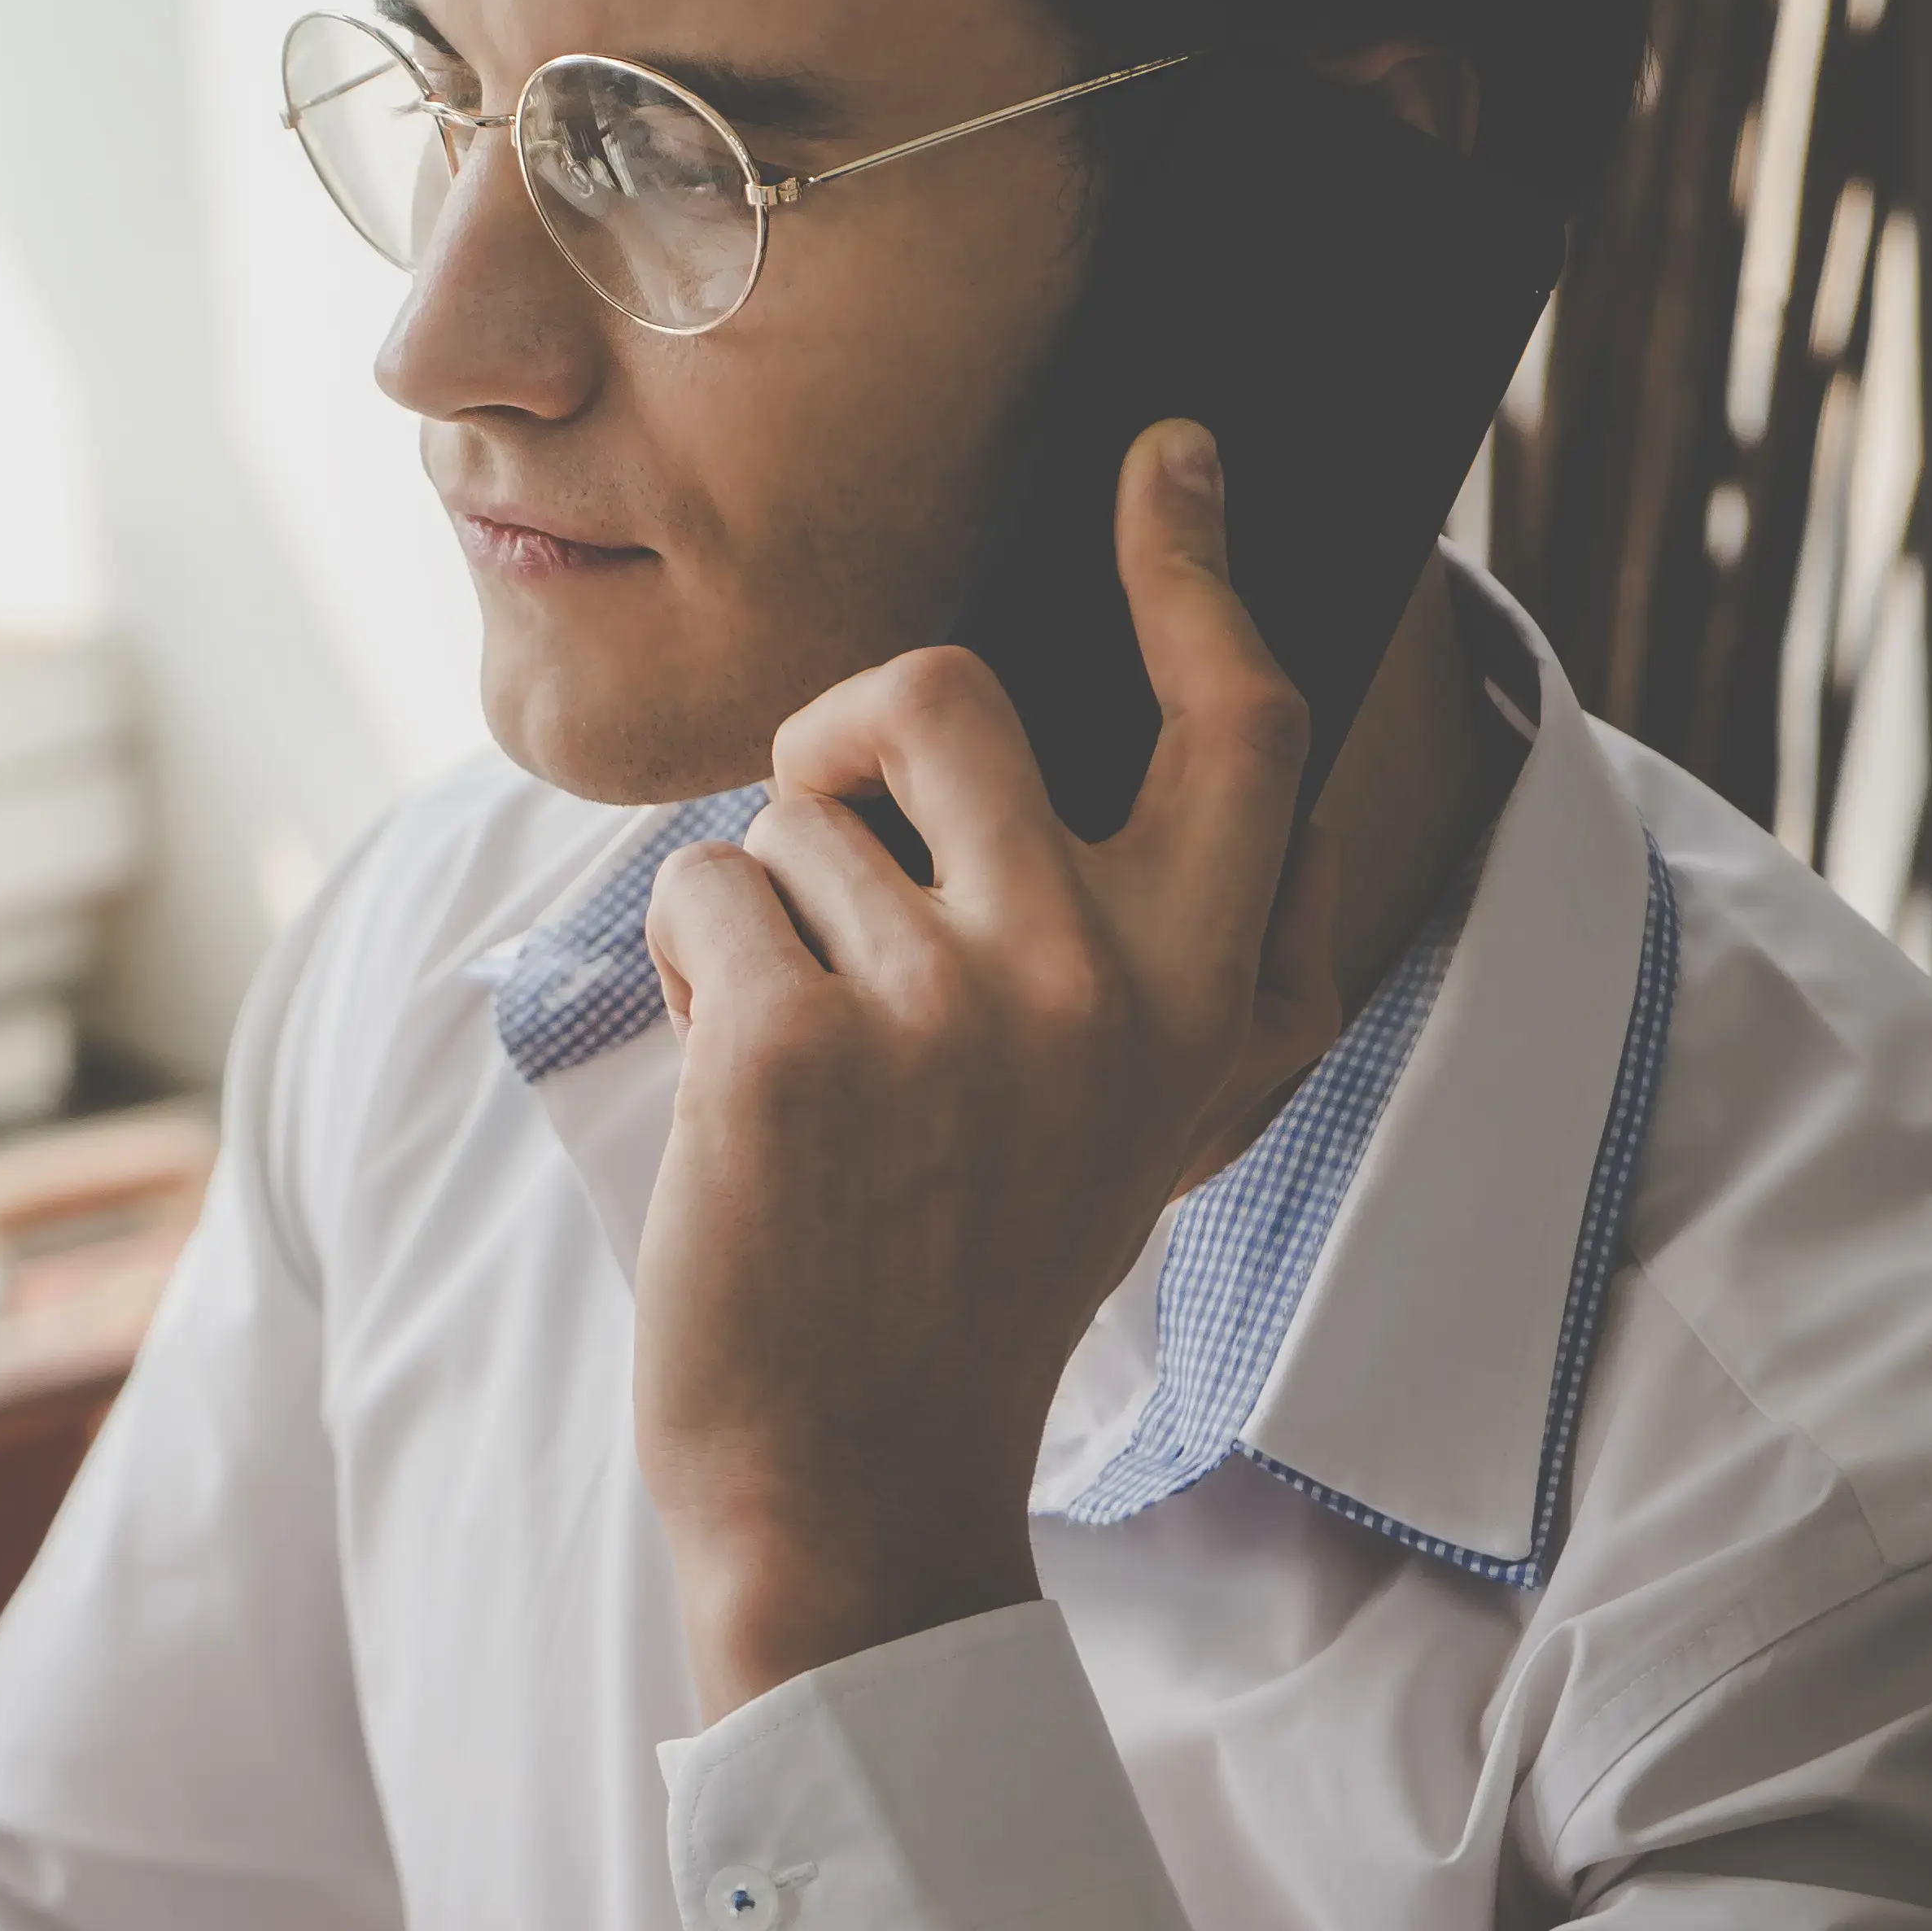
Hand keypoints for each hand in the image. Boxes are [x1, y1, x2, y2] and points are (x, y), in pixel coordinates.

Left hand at [633, 419, 1341, 1715]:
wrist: (859, 1476)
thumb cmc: (969, 1269)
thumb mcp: (1138, 1115)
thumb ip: (1168, 938)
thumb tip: (1177, 746)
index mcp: (1212, 993)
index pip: (1240, 723)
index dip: (1194, 567)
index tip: (1164, 454)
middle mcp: (1108, 985)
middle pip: (947, 691)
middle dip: (849, 738)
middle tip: (838, 845)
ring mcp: (955, 1012)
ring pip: (792, 811)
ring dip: (767, 910)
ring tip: (807, 1062)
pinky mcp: (800, 1046)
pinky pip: (703, 889)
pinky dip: (691, 971)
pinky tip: (743, 1101)